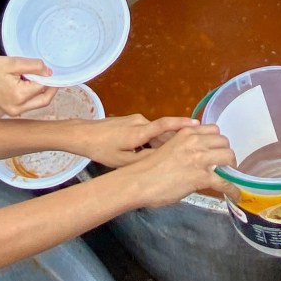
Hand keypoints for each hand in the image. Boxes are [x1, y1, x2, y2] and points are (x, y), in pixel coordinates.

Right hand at [0, 55, 55, 116]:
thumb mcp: (11, 63)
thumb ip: (33, 66)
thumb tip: (49, 72)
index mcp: (20, 96)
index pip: (44, 87)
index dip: (51, 77)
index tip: (54, 68)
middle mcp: (19, 108)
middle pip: (45, 100)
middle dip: (51, 88)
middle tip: (52, 74)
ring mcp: (15, 112)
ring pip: (38, 103)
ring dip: (42, 91)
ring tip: (38, 76)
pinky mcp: (11, 110)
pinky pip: (29, 104)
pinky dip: (33, 94)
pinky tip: (28, 82)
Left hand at [74, 114, 199, 167]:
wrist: (83, 135)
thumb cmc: (102, 149)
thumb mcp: (123, 160)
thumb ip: (144, 159)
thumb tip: (164, 160)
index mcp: (139, 132)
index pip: (165, 125)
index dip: (182, 124)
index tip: (197, 124)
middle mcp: (140, 122)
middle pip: (162, 131)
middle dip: (176, 139)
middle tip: (192, 147)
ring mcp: (135, 120)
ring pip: (154, 132)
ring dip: (161, 142)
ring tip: (172, 154)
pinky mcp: (130, 122)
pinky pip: (146, 131)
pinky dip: (152, 140)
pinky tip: (152, 151)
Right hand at [121, 124, 234, 206]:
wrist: (138, 181)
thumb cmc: (148, 167)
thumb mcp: (169, 147)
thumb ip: (184, 146)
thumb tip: (195, 155)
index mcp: (186, 132)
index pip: (213, 130)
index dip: (217, 141)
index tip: (216, 150)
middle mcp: (196, 141)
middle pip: (224, 142)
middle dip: (225, 153)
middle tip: (222, 164)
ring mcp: (200, 158)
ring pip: (229, 156)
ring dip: (231, 167)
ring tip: (228, 176)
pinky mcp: (202, 177)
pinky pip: (225, 182)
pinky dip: (233, 189)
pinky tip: (236, 194)